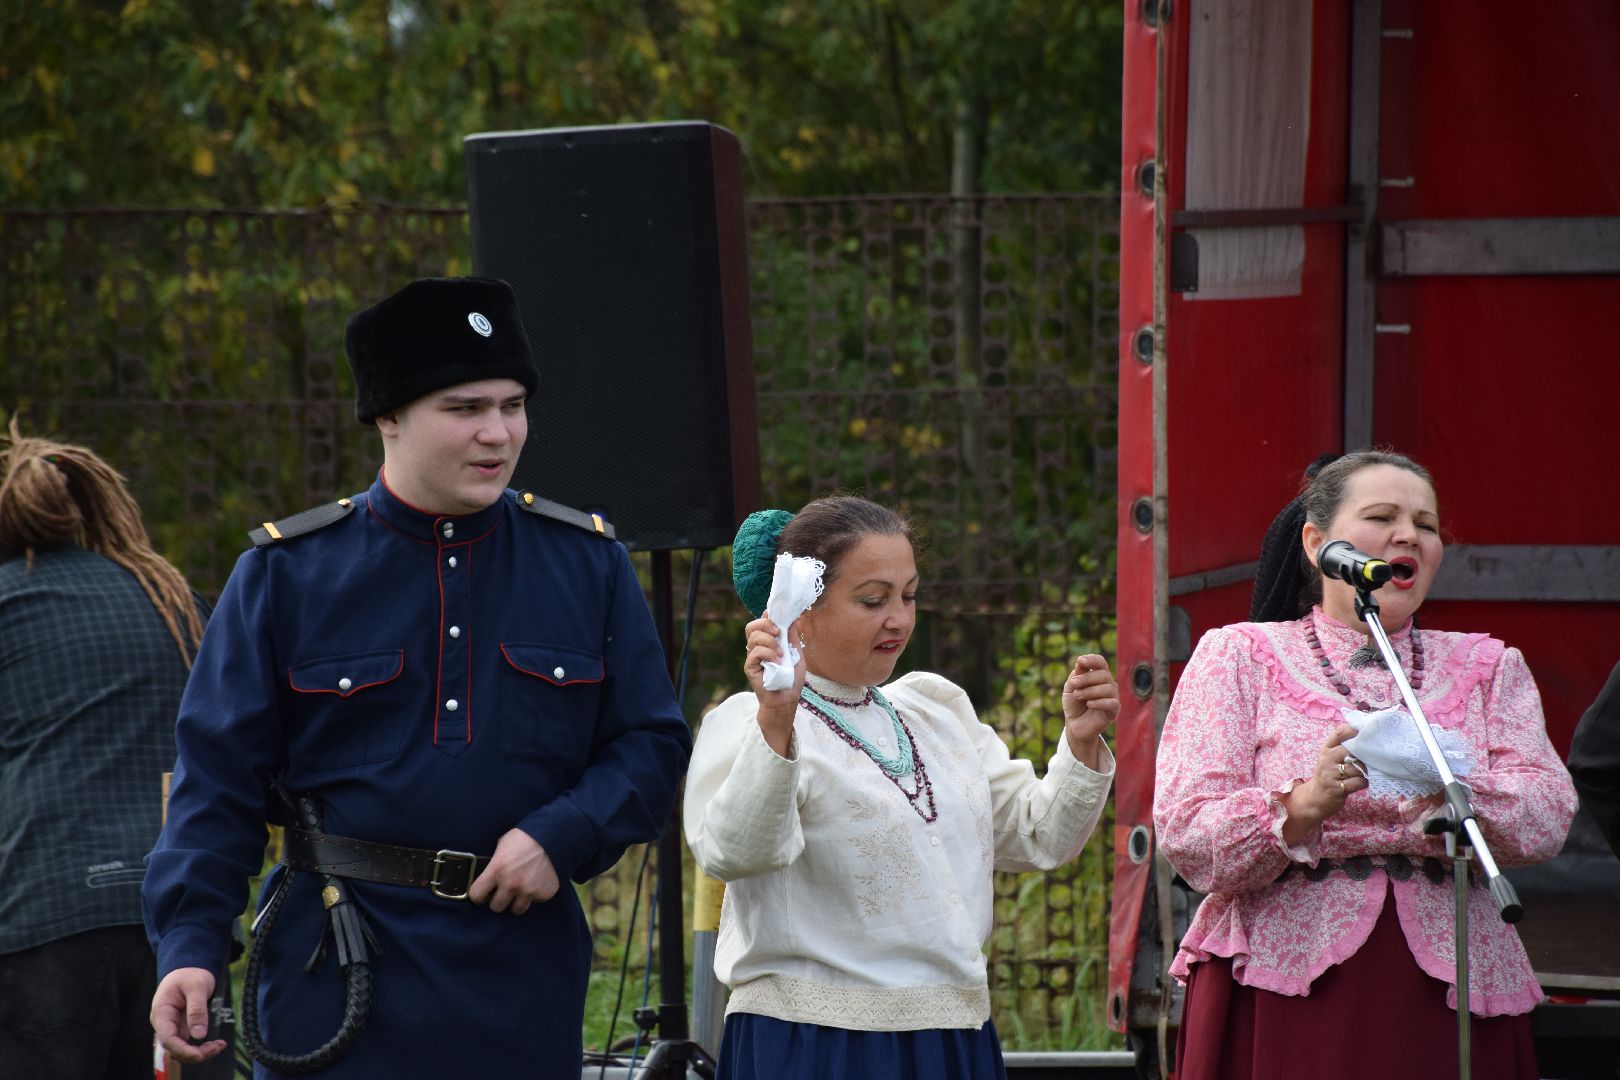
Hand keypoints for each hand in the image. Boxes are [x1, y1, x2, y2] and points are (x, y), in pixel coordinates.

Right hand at [151, 967, 225, 1063]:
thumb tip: (199, 1035)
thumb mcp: (197, 986)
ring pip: (181, 1048)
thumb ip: (197, 1009)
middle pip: (174, 1048)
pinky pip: (188, 1043)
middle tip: (218, 1047)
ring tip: (220, 1045)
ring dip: (199, 1052)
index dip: (182, 1050)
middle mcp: (163, 1023)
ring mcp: (171, 1027)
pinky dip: (201, 1047)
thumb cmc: (190, 974)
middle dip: (194, 1053)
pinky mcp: (180, 1028)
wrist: (188, 969)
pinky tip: (216, 1044)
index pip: (167, 1038)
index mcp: (162, 1012)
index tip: (199, 1055)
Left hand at [468, 829, 558, 914]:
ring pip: (516, 909)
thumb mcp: (502, 845)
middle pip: (496, 908)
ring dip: (516, 901)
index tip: (484, 893)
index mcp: (496, 870)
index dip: (479, 895)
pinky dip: (534, 895)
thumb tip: (488, 876)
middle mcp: (511, 883)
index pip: (476, 895)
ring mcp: (528, 891)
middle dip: (498, 900)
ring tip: (521, 889)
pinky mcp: (543, 893)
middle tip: (503, 892)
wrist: (554, 835)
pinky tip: (536, 882)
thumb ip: (494, 864)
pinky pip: (535, 901)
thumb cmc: (525, 837)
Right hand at [743, 613, 802, 756]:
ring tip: (781, 653)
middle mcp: (758, 648)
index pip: (761, 622)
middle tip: (778, 631)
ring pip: (753, 637)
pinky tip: (777, 662)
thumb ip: (792, 637)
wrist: (787, 700)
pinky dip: (768, 653)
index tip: (778, 615)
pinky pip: (755, 652)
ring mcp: (752, 658)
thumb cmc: (791, 679)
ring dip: (769, 641)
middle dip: (765, 623)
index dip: (767, 615)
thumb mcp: (796, 654)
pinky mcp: (750, 667)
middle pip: (752, 626)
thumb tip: (793, 617)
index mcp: (767, 643)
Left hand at [1062, 654, 1117, 770]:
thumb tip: (1081, 661)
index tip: (1080, 661)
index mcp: (1097, 675)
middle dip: (1086, 678)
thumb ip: (1076, 675)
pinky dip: (1099, 702)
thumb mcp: (1071, 688)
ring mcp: (1112, 697)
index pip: (1100, 662)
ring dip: (1090, 690)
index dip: (1092, 659)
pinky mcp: (1114, 711)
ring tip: (1078, 695)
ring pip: (1108, 688)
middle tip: (1073, 684)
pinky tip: (1089, 704)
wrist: (1075, 725)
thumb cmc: (1074, 704)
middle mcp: (1108, 684)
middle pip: (1103, 674)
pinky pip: (1112, 703)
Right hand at [1280, 723, 1368, 844]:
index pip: (1339, 733)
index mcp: (1326, 749)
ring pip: (1357, 768)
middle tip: (1371, 757)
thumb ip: (1342, 745)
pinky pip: (1358, 782)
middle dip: (1363, 754)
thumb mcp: (1330, 757)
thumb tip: (1362, 732)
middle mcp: (1327, 759)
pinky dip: (1363, 783)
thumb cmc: (1328, 775)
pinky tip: (1361, 782)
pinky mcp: (1337, 789)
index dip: (1354, 730)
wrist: (1315, 798)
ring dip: (1364, 771)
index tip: (1367, 730)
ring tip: (1364, 773)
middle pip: (1351, 750)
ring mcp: (1330, 774)